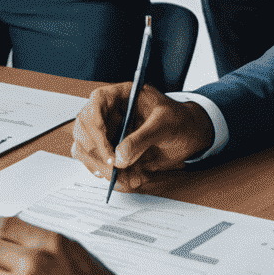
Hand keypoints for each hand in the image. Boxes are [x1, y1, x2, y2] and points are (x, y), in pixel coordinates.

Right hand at [70, 83, 214, 192]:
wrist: (188, 135)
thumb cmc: (178, 120)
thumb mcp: (165, 124)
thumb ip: (142, 139)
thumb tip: (119, 157)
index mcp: (121, 95)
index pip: (97, 101)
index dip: (96, 122)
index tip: (107, 147)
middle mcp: (109, 112)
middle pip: (85, 127)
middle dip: (97, 151)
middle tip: (114, 169)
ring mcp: (107, 131)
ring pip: (86, 147)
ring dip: (101, 166)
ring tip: (125, 179)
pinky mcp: (109, 149)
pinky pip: (96, 161)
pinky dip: (105, 172)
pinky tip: (121, 178)